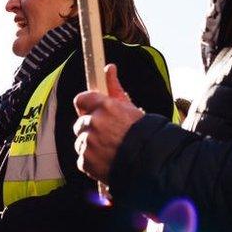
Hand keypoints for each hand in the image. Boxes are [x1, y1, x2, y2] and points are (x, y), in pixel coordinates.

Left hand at [73, 64, 144, 184]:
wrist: (151, 163)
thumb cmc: (144, 135)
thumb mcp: (129, 107)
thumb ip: (114, 88)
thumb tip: (109, 68)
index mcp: (105, 106)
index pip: (81, 100)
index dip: (86, 107)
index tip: (91, 112)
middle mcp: (95, 122)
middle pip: (80, 123)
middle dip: (90, 129)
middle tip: (108, 136)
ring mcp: (89, 143)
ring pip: (81, 142)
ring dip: (90, 146)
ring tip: (110, 150)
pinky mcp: (86, 161)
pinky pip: (82, 159)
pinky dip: (91, 161)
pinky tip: (107, 160)